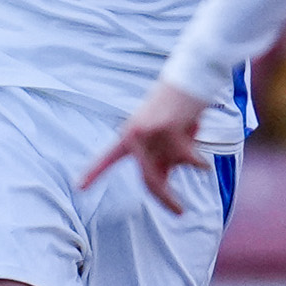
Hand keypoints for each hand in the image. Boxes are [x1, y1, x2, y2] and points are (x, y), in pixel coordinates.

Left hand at [81, 80, 215, 212]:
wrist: (193, 73)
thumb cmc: (180, 105)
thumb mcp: (164, 134)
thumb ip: (161, 157)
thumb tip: (165, 187)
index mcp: (130, 133)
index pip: (108, 157)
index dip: (94, 173)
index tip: (79, 187)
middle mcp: (135, 134)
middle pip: (149, 179)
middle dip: (166, 199)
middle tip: (180, 212)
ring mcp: (149, 132)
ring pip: (174, 167)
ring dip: (192, 165)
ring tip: (201, 159)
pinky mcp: (167, 130)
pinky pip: (190, 159)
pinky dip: (200, 162)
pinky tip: (205, 158)